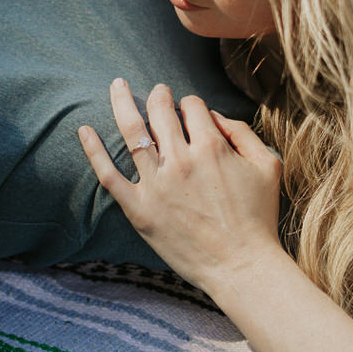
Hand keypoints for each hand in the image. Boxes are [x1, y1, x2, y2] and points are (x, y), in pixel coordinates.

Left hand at [79, 79, 283, 290]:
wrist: (242, 266)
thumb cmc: (258, 218)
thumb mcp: (268, 166)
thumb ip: (243, 133)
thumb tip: (214, 116)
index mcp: (211, 146)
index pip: (192, 106)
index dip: (191, 105)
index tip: (190, 113)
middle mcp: (181, 159)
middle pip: (160, 110)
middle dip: (159, 95)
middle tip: (157, 91)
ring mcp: (157, 184)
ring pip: (132, 131)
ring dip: (122, 102)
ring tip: (116, 86)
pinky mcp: (140, 209)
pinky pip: (109, 175)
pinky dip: (94, 150)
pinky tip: (84, 130)